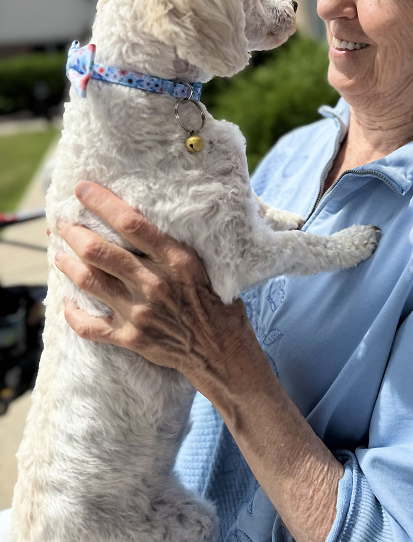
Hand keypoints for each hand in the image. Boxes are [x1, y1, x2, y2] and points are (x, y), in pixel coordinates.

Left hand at [58, 182, 341, 541]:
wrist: (224, 352)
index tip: (82, 189)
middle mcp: (154, 283)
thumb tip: (145, 221)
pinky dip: (72, 313)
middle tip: (62, 224)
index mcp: (177, 259)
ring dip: (67, 264)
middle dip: (74, 232)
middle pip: (100, 251)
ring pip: (89, 281)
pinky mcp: (131, 338)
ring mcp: (140, 312)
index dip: (102, 202)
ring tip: (59, 253)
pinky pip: (89, 325)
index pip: (131, 223)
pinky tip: (66, 302)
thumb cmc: (219, 303)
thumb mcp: (205, 264)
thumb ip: (174, 246)